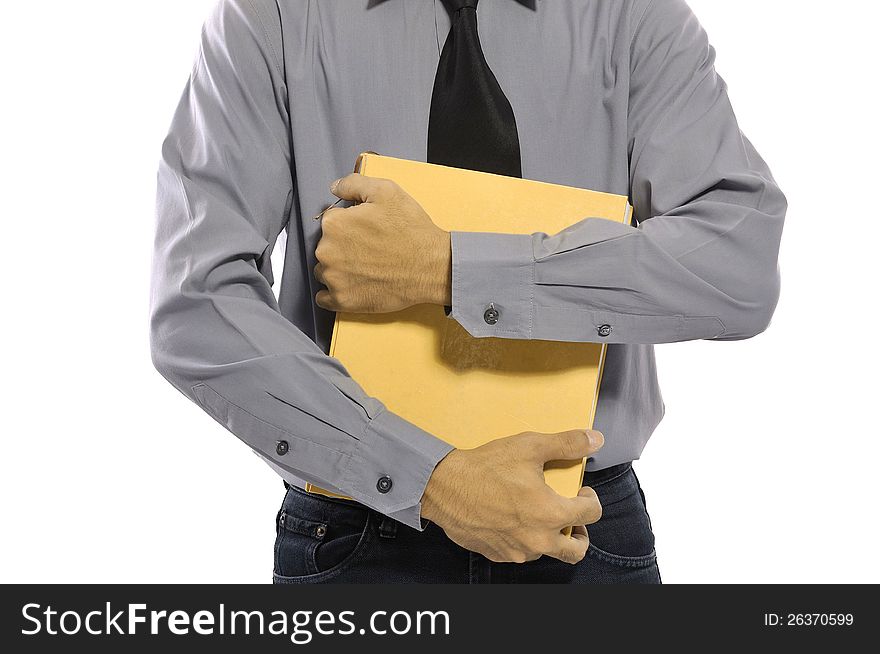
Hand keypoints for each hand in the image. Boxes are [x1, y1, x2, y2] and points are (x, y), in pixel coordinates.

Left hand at [314, 174, 451, 312]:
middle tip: (370, 248)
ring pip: (324, 271)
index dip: (350, 223)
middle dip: (343, 246)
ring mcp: (334, 279)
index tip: (364, 230)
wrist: (432, 267)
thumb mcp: (387, 191)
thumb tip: (335, 188)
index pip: (331, 220)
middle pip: (326, 246)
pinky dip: (334, 293)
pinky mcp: (343, 300)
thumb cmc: (411, 231)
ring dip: (338, 269)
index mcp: (334, 224)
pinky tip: (352, 285)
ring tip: (366, 267)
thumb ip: (354, 183)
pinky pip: (325, 298)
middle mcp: (327, 252)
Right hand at [421, 429, 604, 563]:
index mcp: (551, 514)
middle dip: (580, 533)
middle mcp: (538, 539)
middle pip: (576, 550)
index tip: (581, 491)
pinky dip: (524, 539)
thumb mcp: (530, 447)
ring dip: (550, 536)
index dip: (591, 499)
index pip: (591, 514)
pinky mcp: (497, 554)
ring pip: (547, 552)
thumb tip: (595, 439)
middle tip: (572, 516)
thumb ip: (567, 444)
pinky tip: (513, 519)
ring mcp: (517, 551)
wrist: (444, 487)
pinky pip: (520, 552)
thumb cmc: (486, 467)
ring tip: (539, 514)